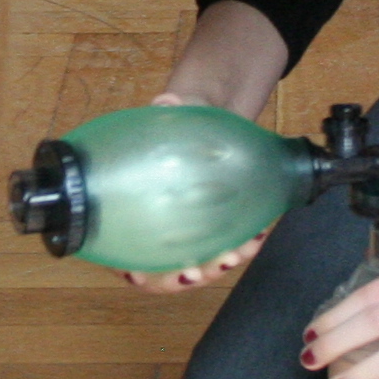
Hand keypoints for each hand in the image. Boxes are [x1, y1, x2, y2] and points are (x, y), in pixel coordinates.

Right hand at [120, 86, 266, 292]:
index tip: (139, 276)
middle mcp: (158, 225)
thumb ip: (169, 111)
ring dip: (215, 265)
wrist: (210, 116)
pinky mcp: (217, 226)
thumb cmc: (180, 118)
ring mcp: (188, 230)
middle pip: (160, 270)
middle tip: (195, 272)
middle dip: (178, 277)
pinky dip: (241, 246)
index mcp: (133, 205)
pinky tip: (257, 234)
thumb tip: (166, 102)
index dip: (127, 268)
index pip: (121, 250)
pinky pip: (226, 246)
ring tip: (235, 253)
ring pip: (196, 264)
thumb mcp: (175, 112)